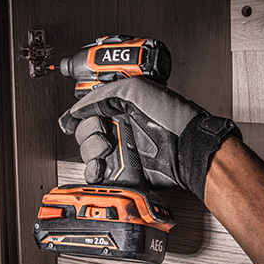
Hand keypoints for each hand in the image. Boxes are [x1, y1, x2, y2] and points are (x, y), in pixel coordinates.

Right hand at [59, 77, 238, 199]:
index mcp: (121, 108)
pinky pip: (97, 173)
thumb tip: (77, 109)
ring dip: (91, 150)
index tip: (81, 117)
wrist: (185, 148)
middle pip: (85, 131)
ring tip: (107, 148)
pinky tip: (100, 166)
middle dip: (88, 132)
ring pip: (88, 152)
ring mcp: (121, 150)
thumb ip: (101, 95)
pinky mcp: (122, 171)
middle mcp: (120, 128)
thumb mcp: (134, 90)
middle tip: (103, 132)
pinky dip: (93, 171)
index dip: (82, 114)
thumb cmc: (169, 117)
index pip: (88, 111)